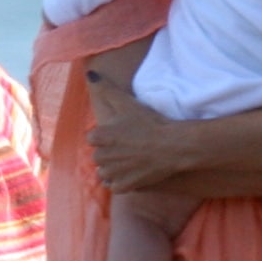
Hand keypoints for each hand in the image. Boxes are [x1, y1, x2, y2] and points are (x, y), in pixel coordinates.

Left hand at [85, 74, 197, 193]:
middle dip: (108, 152)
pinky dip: (120, 182)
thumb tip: (89, 74)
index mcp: (100, 137)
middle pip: (98, 156)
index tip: (119, 134)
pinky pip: (114, 186)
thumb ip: (105, 88)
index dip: (105, 136)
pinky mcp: (125, 186)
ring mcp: (114, 173)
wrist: (172, 145)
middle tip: (127, 147)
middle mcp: (102, 156)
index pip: (92, 138)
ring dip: (112, 168)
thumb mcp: (126, 102)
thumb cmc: (149, 122)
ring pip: (104, 172)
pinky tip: (130, 174)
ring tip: (128, 161)